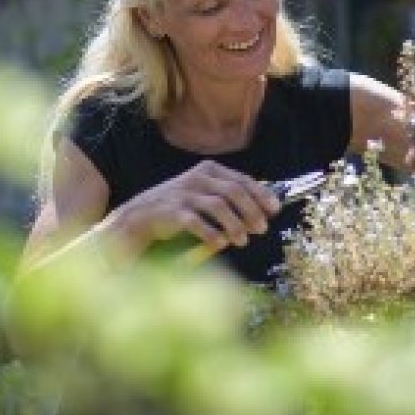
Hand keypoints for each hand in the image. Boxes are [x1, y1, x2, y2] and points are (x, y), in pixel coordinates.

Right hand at [106, 160, 281, 258]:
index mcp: (208, 170)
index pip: (241, 179)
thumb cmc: (179, 206)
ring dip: (234, 225)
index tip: (274, 210)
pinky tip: (221, 244)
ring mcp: (184, 194)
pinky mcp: (172, 211)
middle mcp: (197, 178)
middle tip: (261, 228)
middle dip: (251, 211)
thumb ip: (228, 197)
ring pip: (218, 206)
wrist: (140, 216)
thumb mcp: (203, 193)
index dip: (261, 195)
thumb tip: (263, 211)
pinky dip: (211, 234)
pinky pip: (196, 222)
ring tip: (243, 241)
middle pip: (233, 191)